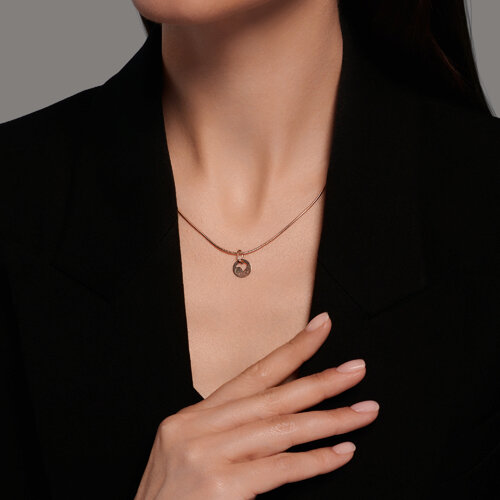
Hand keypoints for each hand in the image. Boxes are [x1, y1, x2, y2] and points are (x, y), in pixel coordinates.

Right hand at [134, 312, 378, 498]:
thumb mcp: (193, 453)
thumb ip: (232, 431)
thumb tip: (286, 412)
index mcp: (193, 416)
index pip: (253, 373)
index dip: (292, 349)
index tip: (320, 328)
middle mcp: (199, 427)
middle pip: (274, 396)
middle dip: (321, 380)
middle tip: (356, 369)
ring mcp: (208, 455)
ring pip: (283, 428)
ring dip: (330, 420)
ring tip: (363, 410)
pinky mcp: (221, 486)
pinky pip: (280, 468)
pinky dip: (315, 461)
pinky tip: (341, 452)